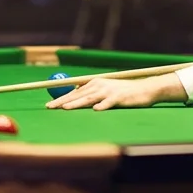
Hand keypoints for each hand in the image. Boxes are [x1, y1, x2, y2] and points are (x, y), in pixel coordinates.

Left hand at [46, 74, 186, 110]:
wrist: (144, 90)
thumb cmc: (124, 92)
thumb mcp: (105, 90)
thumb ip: (91, 92)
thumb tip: (74, 95)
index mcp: (94, 83)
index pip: (74, 91)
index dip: (60, 98)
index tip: (48, 105)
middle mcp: (99, 85)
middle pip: (77, 94)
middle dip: (62, 101)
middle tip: (50, 108)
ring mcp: (109, 91)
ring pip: (89, 98)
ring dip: (77, 103)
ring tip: (65, 108)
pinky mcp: (119, 98)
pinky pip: (108, 103)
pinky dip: (102, 106)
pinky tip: (95, 110)